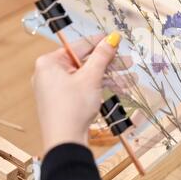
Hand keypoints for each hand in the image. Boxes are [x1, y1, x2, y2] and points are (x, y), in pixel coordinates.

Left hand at [32, 32, 132, 153]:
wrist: (65, 141)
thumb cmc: (73, 106)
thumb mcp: (91, 77)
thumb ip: (102, 55)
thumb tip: (112, 37)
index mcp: (49, 62)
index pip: (79, 46)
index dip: (100, 42)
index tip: (115, 38)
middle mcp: (49, 73)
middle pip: (84, 62)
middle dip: (109, 64)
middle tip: (129, 61)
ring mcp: (55, 88)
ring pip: (87, 77)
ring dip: (109, 77)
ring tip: (131, 77)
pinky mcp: (63, 101)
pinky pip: (83, 88)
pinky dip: (100, 87)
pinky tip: (121, 89)